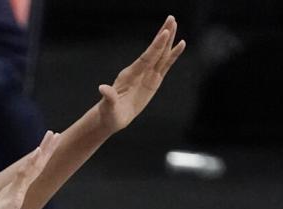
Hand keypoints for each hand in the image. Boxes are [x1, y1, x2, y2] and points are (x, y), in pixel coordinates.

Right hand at [0, 130, 58, 208]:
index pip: (31, 175)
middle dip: (45, 150)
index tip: (46, 149)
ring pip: (32, 166)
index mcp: (13, 196)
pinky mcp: (11, 195)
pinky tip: (39, 151)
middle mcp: (13, 189)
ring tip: (53, 135)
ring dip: (43, 150)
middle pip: (34, 166)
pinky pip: (23, 175)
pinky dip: (31, 162)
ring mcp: (13, 191)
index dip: (40, 162)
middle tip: (54, 134)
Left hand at [97, 15, 184, 134]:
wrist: (111, 116)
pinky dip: (173, 55)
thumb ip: (108, 97)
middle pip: (155, 51)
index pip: (146, 58)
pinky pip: (165, 65)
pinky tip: (180, 44)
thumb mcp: (108, 107)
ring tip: (175, 23)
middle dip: (163, 35)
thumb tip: (102, 88)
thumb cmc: (109, 112)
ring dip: (168, 40)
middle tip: (171, 18)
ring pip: (161, 55)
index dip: (156, 46)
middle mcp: (140, 71)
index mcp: (131, 75)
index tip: (165, 33)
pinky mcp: (153, 80)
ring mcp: (147, 74)